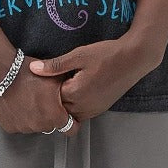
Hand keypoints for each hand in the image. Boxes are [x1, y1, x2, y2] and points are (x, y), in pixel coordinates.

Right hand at [0, 53, 81, 136]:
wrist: (0, 70)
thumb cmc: (26, 72)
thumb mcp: (55, 77)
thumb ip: (69, 90)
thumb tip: (77, 93)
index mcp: (54, 116)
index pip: (71, 129)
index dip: (71, 120)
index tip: (67, 114)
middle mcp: (39, 126)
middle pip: (51, 126)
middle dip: (50, 115)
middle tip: (43, 99)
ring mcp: (23, 128)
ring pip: (34, 126)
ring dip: (34, 116)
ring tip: (29, 99)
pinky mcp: (9, 126)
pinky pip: (19, 125)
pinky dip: (19, 117)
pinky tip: (18, 103)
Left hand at [29, 38, 162, 124]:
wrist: (134, 59)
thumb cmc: (107, 55)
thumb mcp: (79, 56)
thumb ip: (55, 65)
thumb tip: (33, 69)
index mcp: (74, 94)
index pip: (49, 98)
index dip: (45, 87)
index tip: (46, 76)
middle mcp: (83, 107)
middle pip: (59, 107)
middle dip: (54, 96)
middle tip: (55, 79)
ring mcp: (93, 110)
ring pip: (70, 112)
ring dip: (66, 101)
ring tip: (67, 83)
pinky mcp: (100, 109)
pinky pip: (81, 112)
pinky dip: (76, 104)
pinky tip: (78, 87)